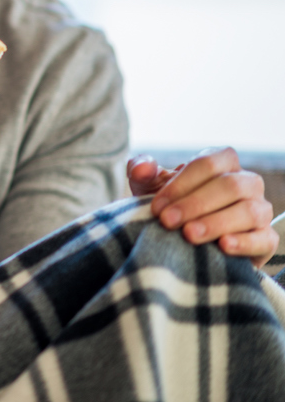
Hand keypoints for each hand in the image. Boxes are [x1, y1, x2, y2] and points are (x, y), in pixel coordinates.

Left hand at [129, 148, 278, 268]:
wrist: (183, 243)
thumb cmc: (170, 207)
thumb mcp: (149, 187)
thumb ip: (141, 171)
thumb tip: (142, 167)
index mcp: (222, 164)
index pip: (208, 163)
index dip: (182, 184)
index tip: (157, 206)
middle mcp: (247, 183)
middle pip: (229, 186)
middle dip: (194, 204)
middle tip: (167, 221)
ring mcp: (260, 210)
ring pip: (249, 211)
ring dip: (216, 222)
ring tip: (188, 235)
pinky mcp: (266, 240)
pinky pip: (264, 238)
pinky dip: (245, 242)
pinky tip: (223, 246)